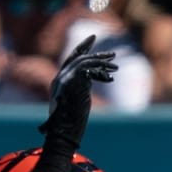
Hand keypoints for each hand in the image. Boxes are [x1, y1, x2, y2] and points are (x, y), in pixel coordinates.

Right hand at [39, 34, 117, 148]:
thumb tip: (90, 76)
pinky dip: (101, 72)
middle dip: (90, 48)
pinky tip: (110, 78)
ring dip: (102, 62)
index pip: (69, 60)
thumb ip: (80, 86)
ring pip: (85, 61)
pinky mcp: (71, 81)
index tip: (92, 39)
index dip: (81, 48)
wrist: (63, 133)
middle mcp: (59, 79)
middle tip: (105, 46)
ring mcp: (63, 79)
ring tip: (114, 66)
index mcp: (57, 84)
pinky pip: (89, 69)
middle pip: (76, 57)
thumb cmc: (69, 124)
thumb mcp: (75, 100)